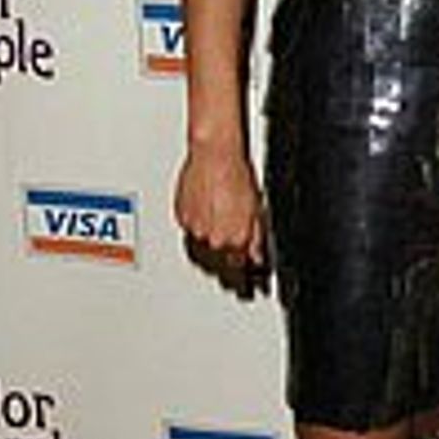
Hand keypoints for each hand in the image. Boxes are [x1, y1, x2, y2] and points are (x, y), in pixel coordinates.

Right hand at [174, 141, 266, 287]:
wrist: (214, 156)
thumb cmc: (237, 176)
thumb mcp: (256, 210)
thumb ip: (256, 239)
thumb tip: (256, 258)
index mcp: (234, 239)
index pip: (237, 269)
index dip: (242, 274)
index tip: (245, 281)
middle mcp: (212, 238)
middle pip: (217, 263)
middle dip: (224, 260)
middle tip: (231, 249)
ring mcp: (195, 229)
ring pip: (201, 248)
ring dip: (209, 243)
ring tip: (218, 223)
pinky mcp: (181, 217)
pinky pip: (190, 230)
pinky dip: (197, 225)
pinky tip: (206, 211)